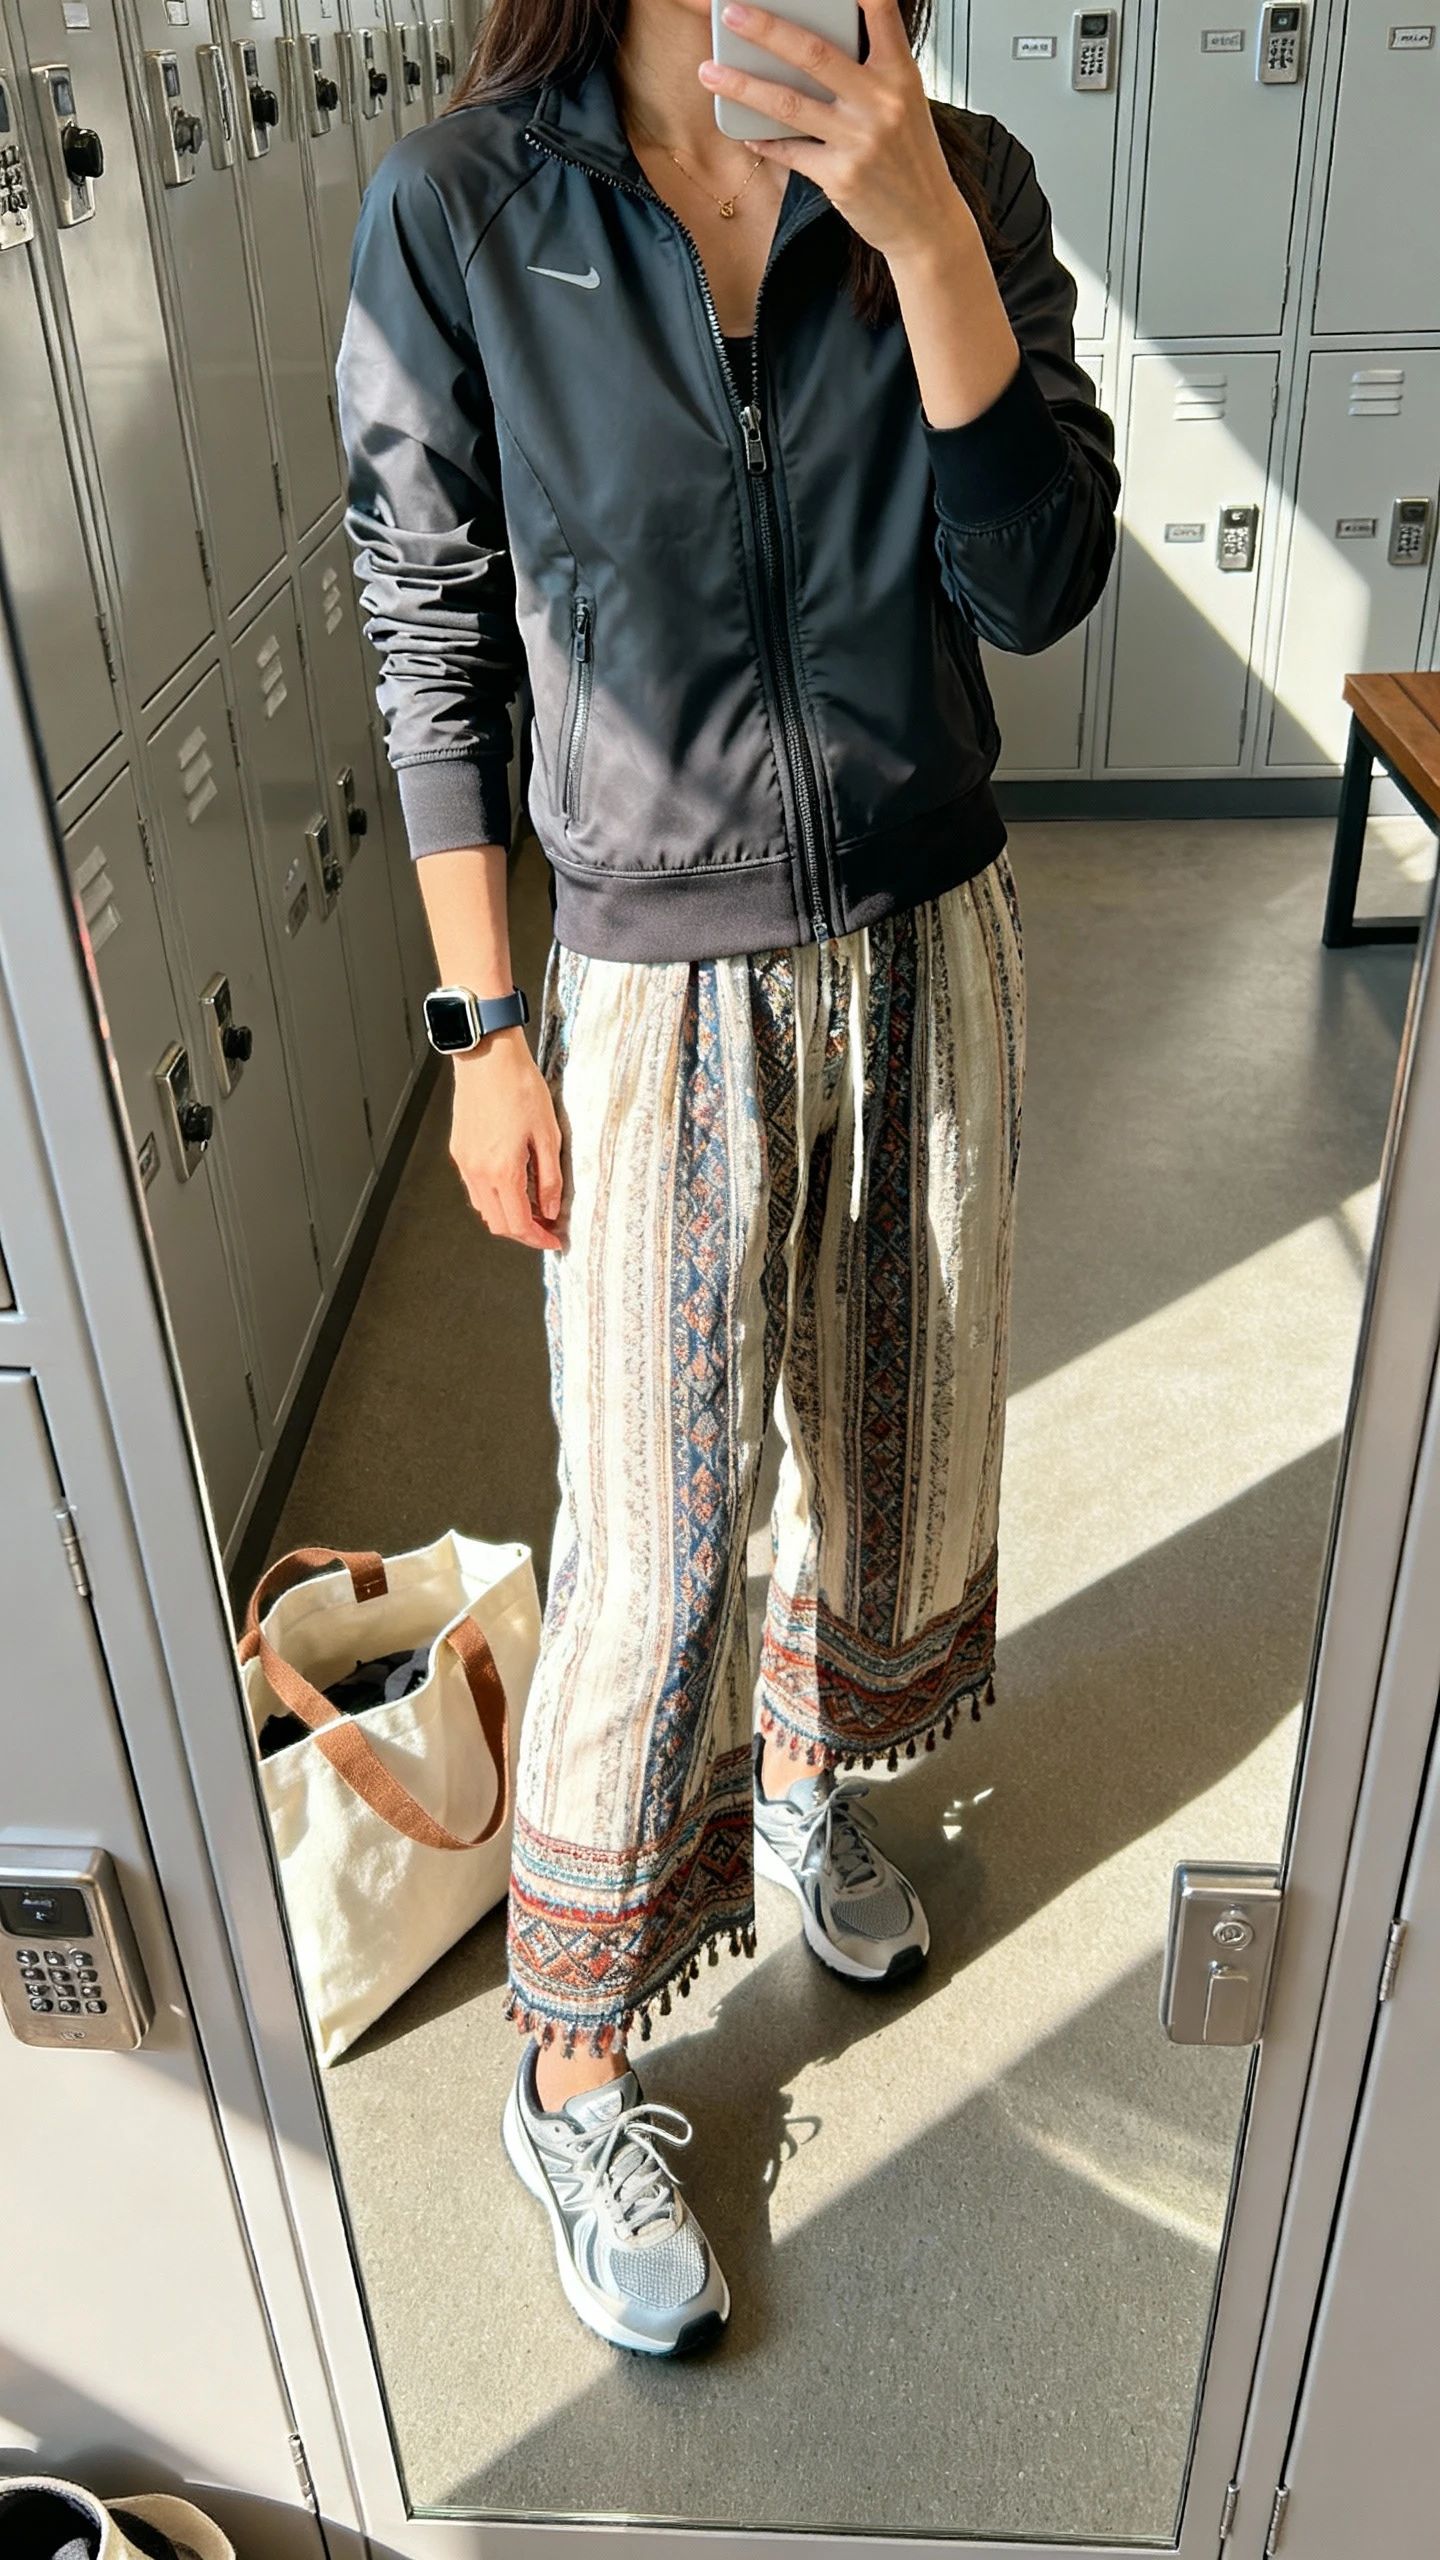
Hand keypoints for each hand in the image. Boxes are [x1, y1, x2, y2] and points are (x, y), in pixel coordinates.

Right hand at [449, 1027, 564, 1250]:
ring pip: (484, 1208)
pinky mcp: (459, 1150)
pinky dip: (494, 1196)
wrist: (487, 1057)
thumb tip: (551, 1209)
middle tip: (546, 1227)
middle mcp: (478, 1172)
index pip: (518, 1224)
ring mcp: (465, 1162)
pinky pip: (475, 1187)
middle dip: (524, 1232)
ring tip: (533, 1206)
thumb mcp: (548, 1135)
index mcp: (502, 1171)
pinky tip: (513, 1184)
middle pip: (498, 1223)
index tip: (554, 1240)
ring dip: (507, 1215)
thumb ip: (550, 1179)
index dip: (538, 1239)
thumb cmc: (520, 1087)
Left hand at [700, 0, 969, 265]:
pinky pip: (791, 152)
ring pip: (789, 104)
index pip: (881, 12)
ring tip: (709, 72)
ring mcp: (860, 140)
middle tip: (731, 14)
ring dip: (742, 86)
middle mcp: (881, 101)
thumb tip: (810, 47)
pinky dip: (764, 141)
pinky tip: (746, 131)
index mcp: (900, 73)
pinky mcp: (841, 176)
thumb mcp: (904, 102)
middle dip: (767, 30)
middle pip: (814, 54)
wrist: (926, 221)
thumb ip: (869, 71)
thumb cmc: (910, 156)